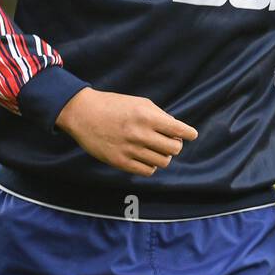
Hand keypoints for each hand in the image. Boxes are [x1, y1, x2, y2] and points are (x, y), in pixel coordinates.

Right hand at [54, 87, 197, 176]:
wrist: (83, 114)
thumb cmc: (114, 105)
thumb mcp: (140, 102)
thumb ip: (160, 116)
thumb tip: (177, 130)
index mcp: (147, 117)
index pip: (179, 130)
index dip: (189, 134)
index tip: (191, 135)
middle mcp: (140, 134)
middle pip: (174, 149)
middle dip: (176, 145)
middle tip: (170, 141)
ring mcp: (130, 150)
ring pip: (162, 162)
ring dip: (164, 156)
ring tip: (157, 149)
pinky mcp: (120, 162)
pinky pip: (147, 171)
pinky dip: (151, 166)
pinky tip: (146, 157)